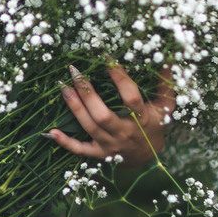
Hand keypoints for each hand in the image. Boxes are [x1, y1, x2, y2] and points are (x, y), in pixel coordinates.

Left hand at [46, 64, 175, 167]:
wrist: (149, 157)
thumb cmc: (155, 125)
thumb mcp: (165, 106)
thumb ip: (165, 84)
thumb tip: (167, 59)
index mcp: (142, 119)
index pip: (131, 98)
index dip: (119, 78)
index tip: (107, 59)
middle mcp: (124, 133)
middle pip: (103, 115)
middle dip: (88, 93)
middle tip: (75, 72)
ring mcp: (110, 145)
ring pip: (89, 127)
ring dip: (74, 107)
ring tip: (63, 87)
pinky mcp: (99, 154)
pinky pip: (80, 150)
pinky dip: (65, 142)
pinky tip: (50, 131)